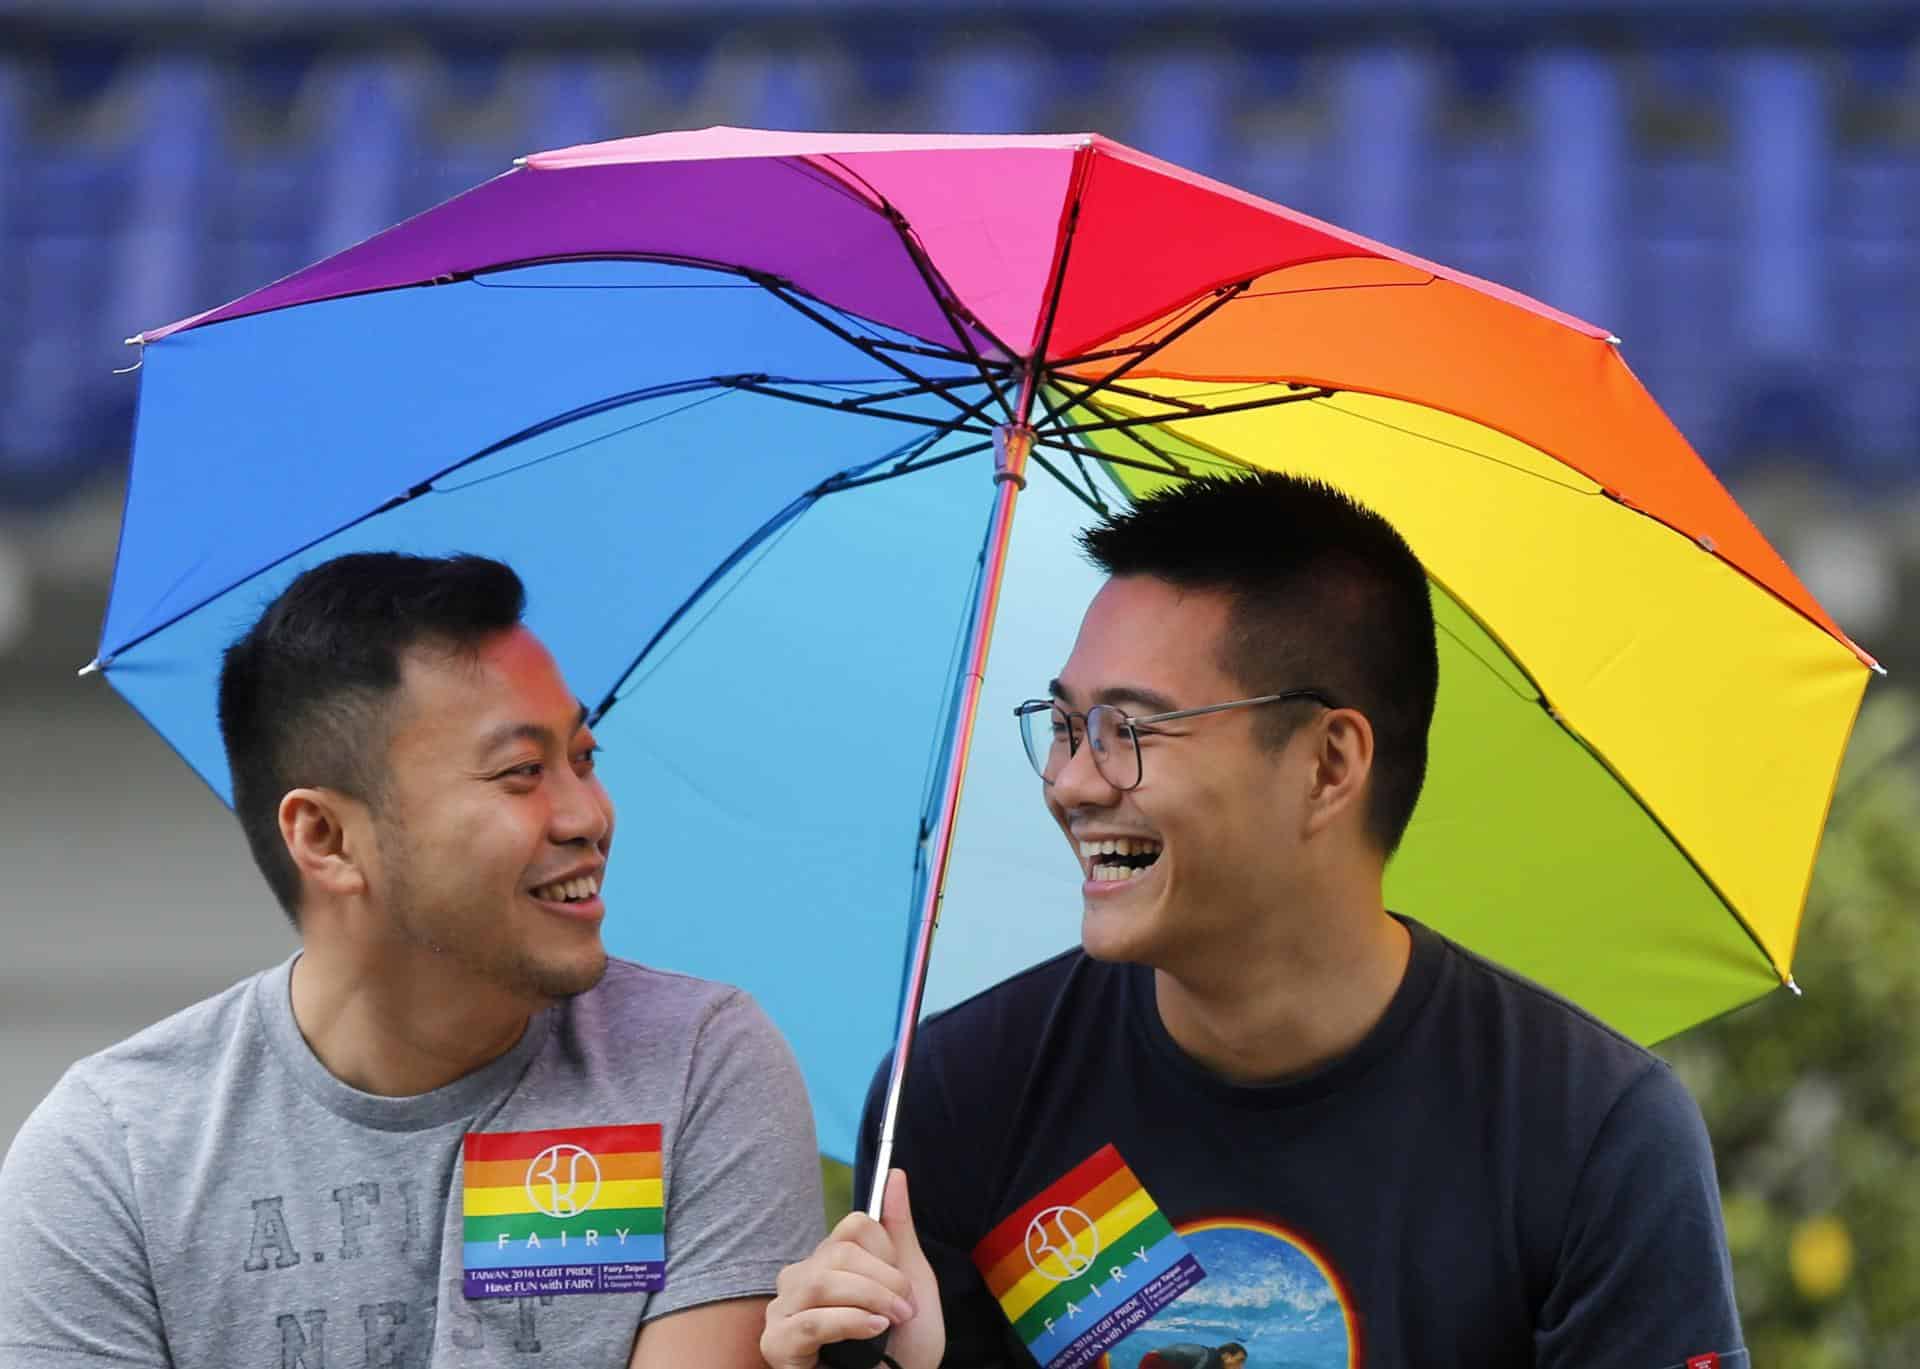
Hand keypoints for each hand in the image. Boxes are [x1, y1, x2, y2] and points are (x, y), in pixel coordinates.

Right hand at [761, 1169, 943, 1368]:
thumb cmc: (902, 1346)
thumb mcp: (913, 1283)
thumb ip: (898, 1229)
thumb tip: (896, 1173)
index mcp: (829, 1260)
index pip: (852, 1227)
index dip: (885, 1252)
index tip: (904, 1285)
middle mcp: (800, 1279)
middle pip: (837, 1253)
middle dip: (883, 1281)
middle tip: (904, 1310)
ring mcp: (784, 1310)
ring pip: (821, 1283)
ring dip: (869, 1302)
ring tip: (889, 1323)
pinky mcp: (777, 1344)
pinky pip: (810, 1321)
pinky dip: (849, 1323)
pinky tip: (872, 1332)